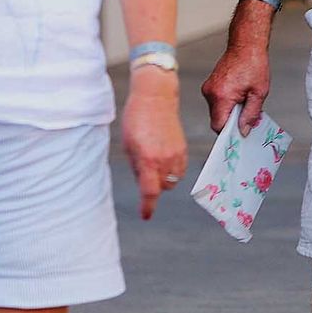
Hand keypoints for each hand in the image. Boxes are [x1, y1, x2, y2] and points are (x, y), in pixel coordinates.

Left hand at [122, 69, 187, 220]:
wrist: (155, 97)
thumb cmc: (136, 119)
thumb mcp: (128, 145)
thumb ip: (136, 166)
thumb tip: (143, 181)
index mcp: (148, 159)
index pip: (150, 192)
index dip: (147, 207)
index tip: (146, 215)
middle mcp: (165, 159)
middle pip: (162, 187)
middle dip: (153, 186)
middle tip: (143, 170)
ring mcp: (177, 153)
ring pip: (173, 180)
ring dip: (163, 179)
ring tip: (153, 163)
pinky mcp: (183, 148)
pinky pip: (180, 169)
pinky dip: (173, 170)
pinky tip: (164, 159)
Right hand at [200, 33, 270, 137]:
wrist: (246, 44)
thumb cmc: (254, 65)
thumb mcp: (258, 93)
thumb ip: (250, 114)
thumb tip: (243, 131)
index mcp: (222, 97)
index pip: (218, 126)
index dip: (229, 133)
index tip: (239, 136)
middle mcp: (210, 93)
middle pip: (217, 119)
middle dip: (231, 122)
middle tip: (247, 118)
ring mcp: (208, 88)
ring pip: (216, 111)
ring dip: (229, 111)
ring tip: (244, 102)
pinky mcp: (210, 84)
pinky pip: (216, 101)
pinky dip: (226, 103)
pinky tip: (239, 95)